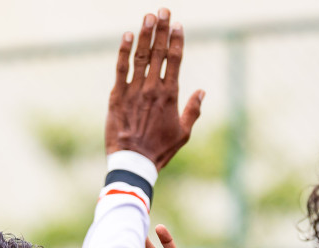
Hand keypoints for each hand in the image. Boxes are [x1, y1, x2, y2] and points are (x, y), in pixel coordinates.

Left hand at [106, 9, 203, 168]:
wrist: (133, 162)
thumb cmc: (159, 150)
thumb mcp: (183, 133)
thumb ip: (193, 111)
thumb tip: (202, 92)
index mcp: (170, 95)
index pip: (175, 60)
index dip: (176, 40)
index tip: (178, 24)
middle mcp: (153, 88)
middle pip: (158, 52)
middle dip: (161, 29)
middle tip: (163, 10)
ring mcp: (134, 91)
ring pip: (140, 56)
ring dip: (144, 34)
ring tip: (148, 16)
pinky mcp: (117, 96)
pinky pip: (121, 68)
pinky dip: (123, 50)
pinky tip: (127, 35)